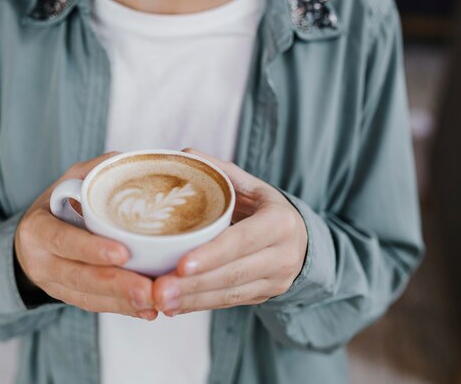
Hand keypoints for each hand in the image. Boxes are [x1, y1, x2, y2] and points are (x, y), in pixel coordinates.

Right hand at [15, 151, 157, 320]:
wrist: (32, 238)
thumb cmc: (58, 202)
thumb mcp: (69, 179)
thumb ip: (96, 170)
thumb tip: (130, 161)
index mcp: (38, 229)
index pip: (64, 241)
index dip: (91, 249)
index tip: (123, 253)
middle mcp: (41, 261)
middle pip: (80, 277)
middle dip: (116, 285)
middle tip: (148, 288)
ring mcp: (53, 284)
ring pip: (89, 298)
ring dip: (123, 302)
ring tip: (154, 302)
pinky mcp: (68, 297)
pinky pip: (95, 307)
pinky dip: (121, 309)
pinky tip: (146, 311)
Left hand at [153, 148, 307, 315]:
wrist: (301, 239)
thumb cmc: (265, 207)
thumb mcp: (251, 185)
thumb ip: (220, 171)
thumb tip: (184, 154)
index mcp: (280, 222)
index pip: (242, 240)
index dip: (212, 254)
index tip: (181, 264)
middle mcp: (282, 255)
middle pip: (233, 273)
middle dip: (194, 284)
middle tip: (159, 290)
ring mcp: (275, 281)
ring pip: (230, 294)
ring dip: (192, 299)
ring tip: (159, 300)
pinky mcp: (263, 296)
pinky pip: (228, 304)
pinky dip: (198, 305)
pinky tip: (173, 307)